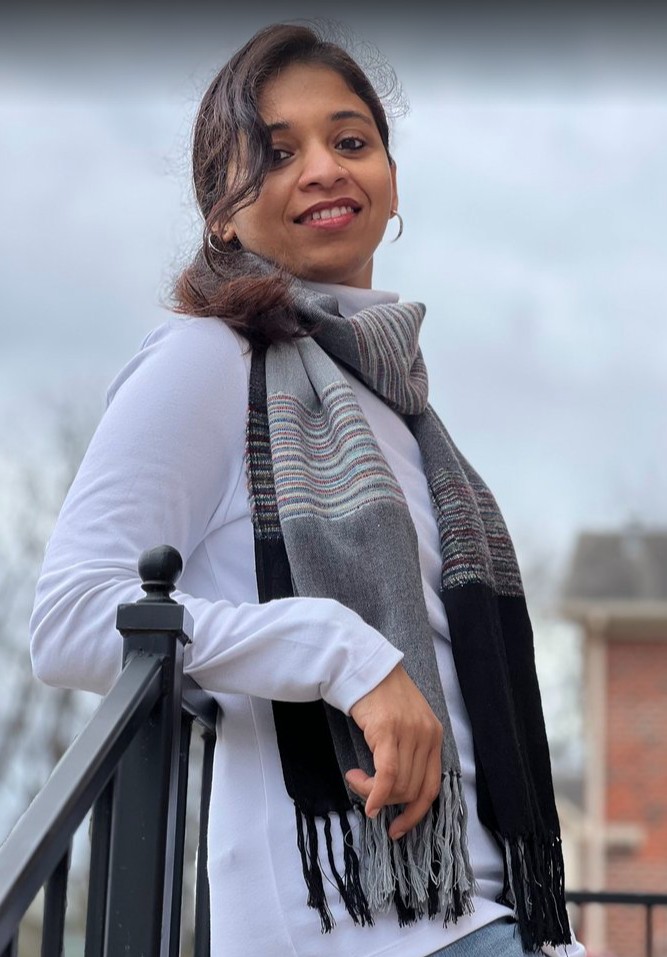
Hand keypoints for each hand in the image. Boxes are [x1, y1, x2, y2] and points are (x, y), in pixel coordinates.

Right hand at [346, 664, 442, 839]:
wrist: (364, 667)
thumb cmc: (380, 696)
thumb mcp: (405, 723)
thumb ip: (408, 751)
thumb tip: (395, 790)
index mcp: (434, 736)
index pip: (432, 787)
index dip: (416, 813)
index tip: (398, 828)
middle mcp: (427, 736)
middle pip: (411, 790)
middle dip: (386, 801)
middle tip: (364, 789)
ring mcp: (409, 733)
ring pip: (398, 786)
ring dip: (372, 792)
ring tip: (356, 778)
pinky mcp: (388, 731)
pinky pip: (386, 775)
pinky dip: (375, 794)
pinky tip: (365, 801)